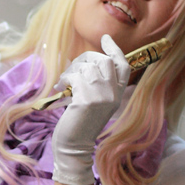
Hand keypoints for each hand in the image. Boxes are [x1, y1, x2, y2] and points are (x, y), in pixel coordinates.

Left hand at [52, 35, 130, 184]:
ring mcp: (101, 96)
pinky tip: (60, 88)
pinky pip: (75, 76)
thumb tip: (87, 63)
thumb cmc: (81, 123)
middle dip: (85, 59)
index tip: (106, 38)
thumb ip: (98, 84)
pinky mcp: (86, 100)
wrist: (74, 146)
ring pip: (87, 67)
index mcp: (118, 94)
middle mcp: (113, 94)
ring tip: (64, 83)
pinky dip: (65, 79)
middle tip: (72, 70)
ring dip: (71, 71)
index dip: (114, 49)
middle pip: (103, 60)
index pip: (123, 65)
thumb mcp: (96, 103)